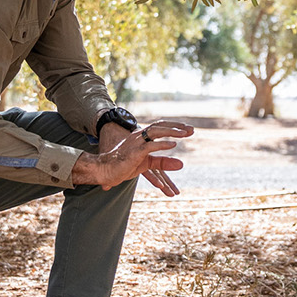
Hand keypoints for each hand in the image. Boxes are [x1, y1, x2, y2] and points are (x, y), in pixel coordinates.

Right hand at [79, 119, 194, 196]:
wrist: (104, 170)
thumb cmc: (124, 166)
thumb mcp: (148, 163)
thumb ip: (164, 162)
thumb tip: (182, 164)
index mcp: (142, 138)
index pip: (160, 128)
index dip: (174, 127)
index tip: (188, 129)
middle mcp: (139, 137)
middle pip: (160, 127)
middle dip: (176, 127)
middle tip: (191, 130)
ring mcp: (136, 144)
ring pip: (155, 133)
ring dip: (171, 132)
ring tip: (185, 134)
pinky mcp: (134, 153)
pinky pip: (149, 146)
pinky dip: (161, 144)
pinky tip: (173, 145)